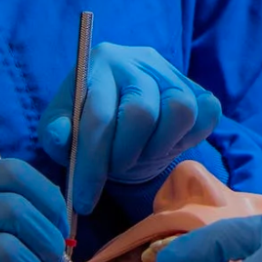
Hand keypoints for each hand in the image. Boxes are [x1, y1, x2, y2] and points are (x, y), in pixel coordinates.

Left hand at [38, 43, 221, 214]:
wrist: (125, 118)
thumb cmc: (90, 126)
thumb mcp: (63, 131)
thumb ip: (54, 135)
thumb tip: (60, 135)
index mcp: (101, 62)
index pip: (99, 115)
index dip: (92, 164)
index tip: (84, 201)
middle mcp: (139, 59)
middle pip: (142, 112)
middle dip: (124, 155)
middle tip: (115, 170)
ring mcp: (174, 73)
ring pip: (181, 109)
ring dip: (158, 146)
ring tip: (140, 155)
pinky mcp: (200, 90)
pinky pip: (206, 114)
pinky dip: (187, 139)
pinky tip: (163, 145)